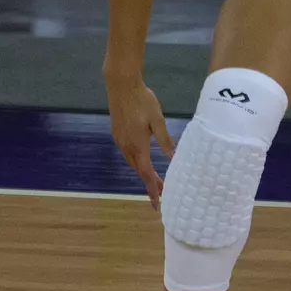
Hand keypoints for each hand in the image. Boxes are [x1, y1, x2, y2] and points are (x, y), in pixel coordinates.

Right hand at [107, 74, 174, 209]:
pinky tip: (142, 158)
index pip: (146, 174)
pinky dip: (136, 161)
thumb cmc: (142, 100)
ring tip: (154, 177)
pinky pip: (127, 153)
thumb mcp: (158, 120)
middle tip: (163, 191)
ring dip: (142, 171)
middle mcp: (126, 146)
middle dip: (149, 182)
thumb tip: (173, 158)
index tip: (157, 204)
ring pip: (132, 162)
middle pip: (138, 170)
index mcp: (138, 145)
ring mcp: (119, 140)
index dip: (152, 190)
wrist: (121, 85)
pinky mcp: (116, 133)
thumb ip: (165, 140)